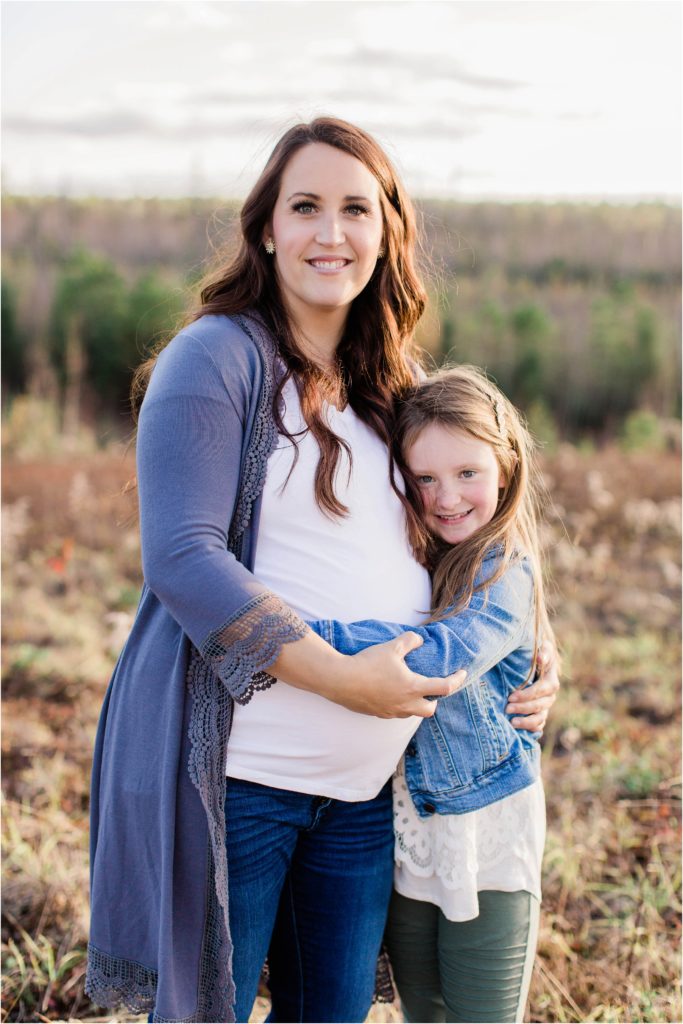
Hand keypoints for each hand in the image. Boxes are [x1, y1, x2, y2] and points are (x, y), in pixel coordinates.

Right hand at [336, 632, 466, 719]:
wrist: (340, 680)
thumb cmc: (368, 663)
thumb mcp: (391, 647)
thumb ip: (409, 641)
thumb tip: (420, 639)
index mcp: (413, 687)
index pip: (445, 688)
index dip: (457, 679)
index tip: (462, 673)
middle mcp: (405, 704)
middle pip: (431, 709)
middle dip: (435, 699)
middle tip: (432, 686)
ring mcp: (391, 712)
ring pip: (412, 713)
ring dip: (416, 703)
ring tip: (411, 689)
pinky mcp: (378, 714)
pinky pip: (396, 713)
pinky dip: (400, 705)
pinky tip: (391, 693)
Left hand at [505, 638, 559, 733]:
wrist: (536, 663)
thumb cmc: (536, 654)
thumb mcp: (542, 649)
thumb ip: (543, 652)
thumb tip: (539, 657)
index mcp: (551, 681)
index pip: (542, 690)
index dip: (528, 695)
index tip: (511, 696)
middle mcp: (550, 696)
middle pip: (540, 706)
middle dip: (523, 708)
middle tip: (507, 708)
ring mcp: (546, 706)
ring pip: (540, 718)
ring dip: (527, 722)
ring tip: (512, 723)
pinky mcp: (540, 714)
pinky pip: (539, 725)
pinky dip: (530, 729)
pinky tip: (519, 730)